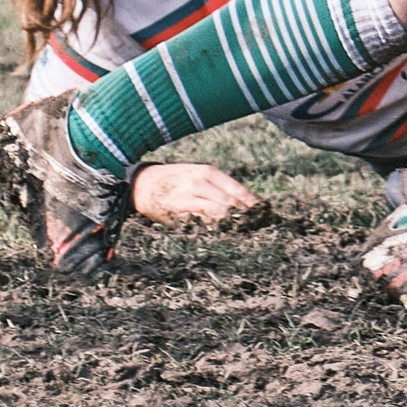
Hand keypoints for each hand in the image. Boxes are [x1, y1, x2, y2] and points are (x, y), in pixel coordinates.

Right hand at [131, 161, 268, 227]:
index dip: (250, 202)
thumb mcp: (198, 174)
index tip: (263, 211)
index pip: (236, 188)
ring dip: (231, 223)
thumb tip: (240, 201)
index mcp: (208, 172)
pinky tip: (221, 234)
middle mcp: (199, 183)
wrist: (144, 183)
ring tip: (244, 231)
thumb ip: (217, 186)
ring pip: (216, 213)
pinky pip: (199, 222)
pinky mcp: (177, 213)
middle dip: (244, 215)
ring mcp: (188, 198)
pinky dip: (212, 228)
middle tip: (257, 225)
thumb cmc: (176, 179)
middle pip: (229, 202)